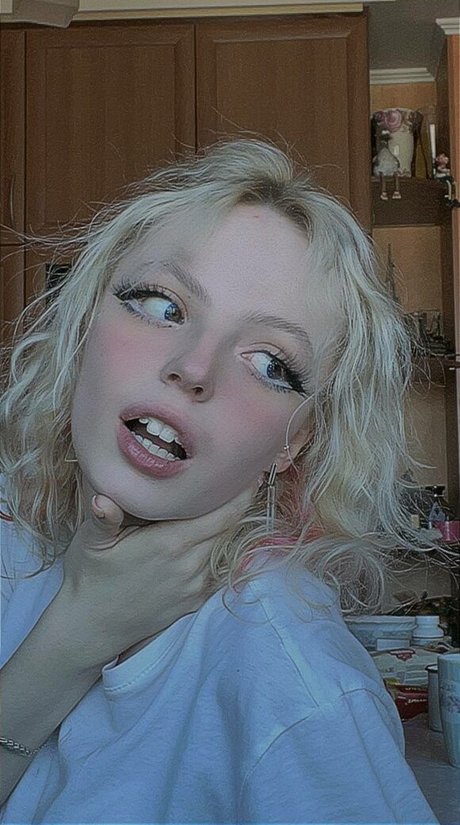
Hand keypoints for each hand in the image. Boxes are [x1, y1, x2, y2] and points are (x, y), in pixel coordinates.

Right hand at [61, 486, 253, 661]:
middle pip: (226, 527)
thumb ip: (103, 517)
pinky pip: (211, 568)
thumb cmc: (90, 579)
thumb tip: (101, 497)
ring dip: (219, 527)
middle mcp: (190, 565)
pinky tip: (196, 538)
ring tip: (213, 504)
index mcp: (171, 544)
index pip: (223, 515)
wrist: (90, 628)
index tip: (249, 471)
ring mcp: (194, 586)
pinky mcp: (193, 601)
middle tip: (233, 477)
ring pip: (220, 547)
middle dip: (233, 503)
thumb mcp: (91, 543)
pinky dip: (209, 550)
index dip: (241, 492)